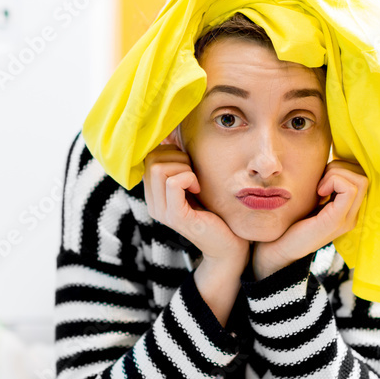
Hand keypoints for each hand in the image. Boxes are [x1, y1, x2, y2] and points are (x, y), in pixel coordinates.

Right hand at [142, 137, 249, 267]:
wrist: (231, 244)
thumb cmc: (217, 210)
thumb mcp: (195, 182)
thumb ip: (181, 164)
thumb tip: (171, 134)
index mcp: (154, 195)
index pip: (148, 157)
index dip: (169, 150)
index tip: (188, 162)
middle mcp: (153, 204)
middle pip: (151, 159)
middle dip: (177, 157)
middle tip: (194, 172)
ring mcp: (162, 212)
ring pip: (159, 168)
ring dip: (184, 167)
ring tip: (197, 181)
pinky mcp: (176, 217)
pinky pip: (173, 183)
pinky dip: (189, 177)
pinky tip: (199, 188)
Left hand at [252, 160, 367, 279]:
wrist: (278, 247)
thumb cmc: (290, 220)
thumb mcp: (311, 197)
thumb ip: (324, 183)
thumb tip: (331, 159)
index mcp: (348, 209)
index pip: (361, 176)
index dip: (342, 167)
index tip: (321, 177)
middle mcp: (353, 214)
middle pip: (363, 176)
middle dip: (339, 168)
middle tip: (319, 181)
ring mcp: (347, 219)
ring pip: (359, 180)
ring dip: (336, 174)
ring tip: (319, 188)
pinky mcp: (337, 220)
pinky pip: (349, 189)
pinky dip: (334, 181)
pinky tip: (319, 192)